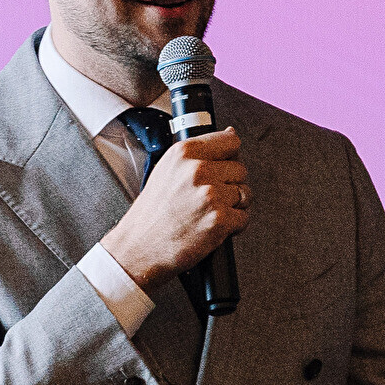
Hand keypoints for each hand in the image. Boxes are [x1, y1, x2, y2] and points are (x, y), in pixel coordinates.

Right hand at [105, 127, 247, 289]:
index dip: (228, 157)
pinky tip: (210, 227)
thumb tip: (230, 134)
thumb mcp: (166, 172)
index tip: (220, 168)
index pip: (230, 141)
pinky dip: (233, 226)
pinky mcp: (220, 219)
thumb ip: (198, 154)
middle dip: (229, 185)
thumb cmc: (150, 216)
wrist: (138, 249)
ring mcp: (210, 195)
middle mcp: (198, 170)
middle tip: (206, 199)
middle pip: (240, 169)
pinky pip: (244, 217)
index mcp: (183, 153)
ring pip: (245, 194)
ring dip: (233, 206)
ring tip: (207, 214)